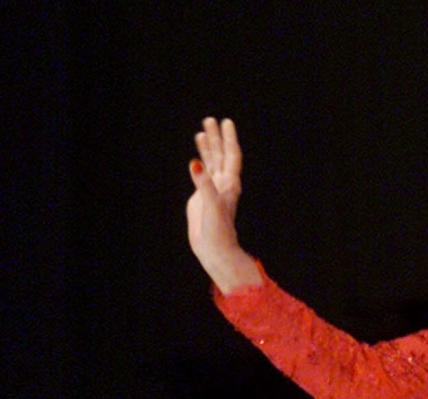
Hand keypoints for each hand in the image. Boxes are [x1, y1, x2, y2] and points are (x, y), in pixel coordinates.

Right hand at [186, 117, 261, 292]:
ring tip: (202, 131)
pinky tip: (197, 155)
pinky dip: (200, 163)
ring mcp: (213, 189)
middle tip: (210, 120)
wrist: (214, 248)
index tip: (226, 122)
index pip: (231, 156)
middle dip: (216, 138)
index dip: (229, 139)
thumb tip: (194, 162)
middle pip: (221, 155)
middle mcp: (223, 184)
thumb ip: (203, 182)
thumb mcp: (211, 204)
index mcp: (230, 184)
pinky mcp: (202, 196)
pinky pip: (202, 174)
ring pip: (211, 163)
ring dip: (208, 147)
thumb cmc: (218, 229)